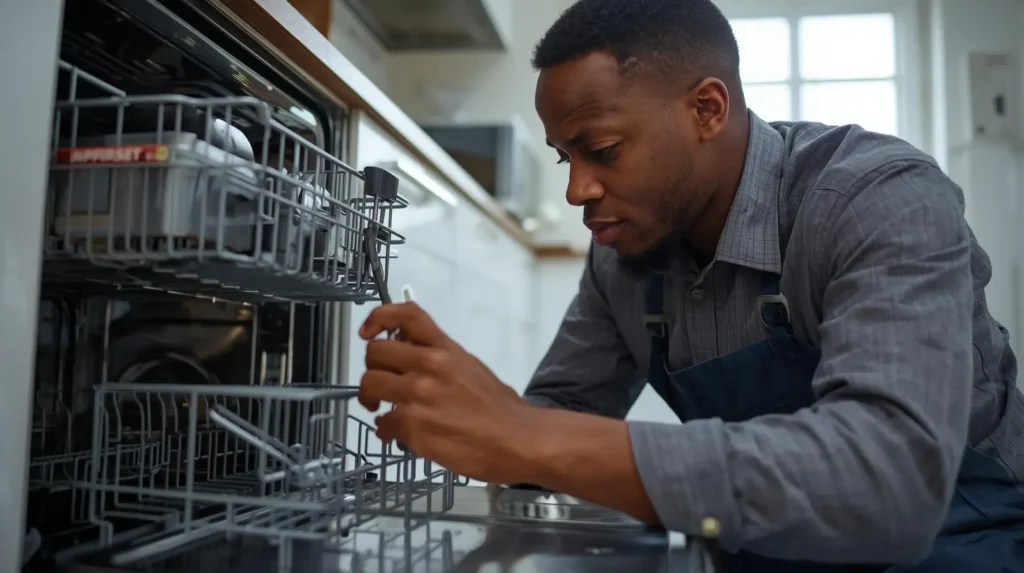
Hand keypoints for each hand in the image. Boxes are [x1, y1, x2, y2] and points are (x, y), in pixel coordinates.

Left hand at [358, 301, 536, 483]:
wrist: (516, 440)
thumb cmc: (501, 409)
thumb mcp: (471, 369)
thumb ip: (441, 361)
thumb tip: (414, 361)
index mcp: (445, 350)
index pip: (406, 315)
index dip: (378, 318)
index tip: (367, 332)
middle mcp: (429, 365)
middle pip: (375, 352)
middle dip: (372, 368)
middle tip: (380, 382)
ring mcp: (417, 395)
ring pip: (369, 385)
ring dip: (371, 398)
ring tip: (382, 409)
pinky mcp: (412, 425)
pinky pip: (381, 423)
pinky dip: (385, 430)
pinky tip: (397, 434)